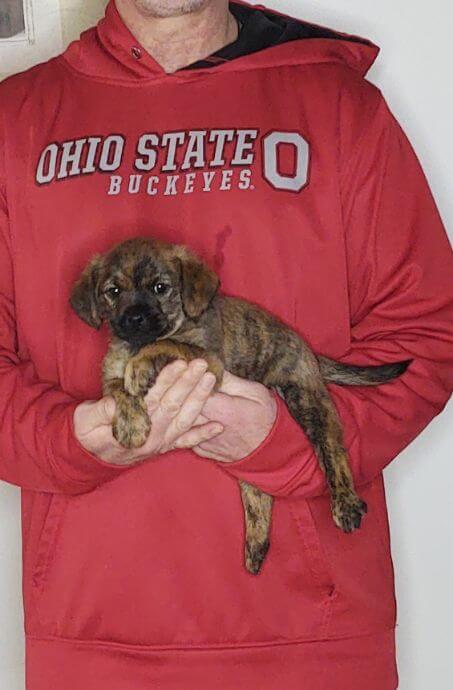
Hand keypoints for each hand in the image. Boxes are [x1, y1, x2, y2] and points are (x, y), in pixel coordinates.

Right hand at [74, 359, 223, 464]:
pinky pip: (187, 442)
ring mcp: (160, 443)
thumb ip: (102, 410)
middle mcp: (151, 436)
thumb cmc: (86, 433)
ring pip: (184, 420)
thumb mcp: (85, 420)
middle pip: (174, 406)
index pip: (154, 400)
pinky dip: (203, 435)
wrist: (87, 458)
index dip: (167, 381)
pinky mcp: (163, 446)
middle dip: (189, 383)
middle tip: (201, 363)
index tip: (179, 364)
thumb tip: (118, 400)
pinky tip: (219, 426)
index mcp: (133, 427)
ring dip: (199, 400)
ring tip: (210, 379)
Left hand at [175, 371, 276, 462]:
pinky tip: (177, 409)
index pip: (196, 391)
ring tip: (175, 390)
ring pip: (180, 421)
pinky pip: (183, 434)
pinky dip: (179, 422)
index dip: (189, 377)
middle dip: (179, 389)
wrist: (268, 449)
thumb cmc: (264, 418)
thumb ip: (231, 381)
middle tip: (177, 373)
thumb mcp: (255, 393)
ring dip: (176, 406)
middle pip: (183, 406)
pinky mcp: (201, 449)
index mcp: (224, 411)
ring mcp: (203, 442)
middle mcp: (209, 428)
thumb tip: (211, 367)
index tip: (187, 364)